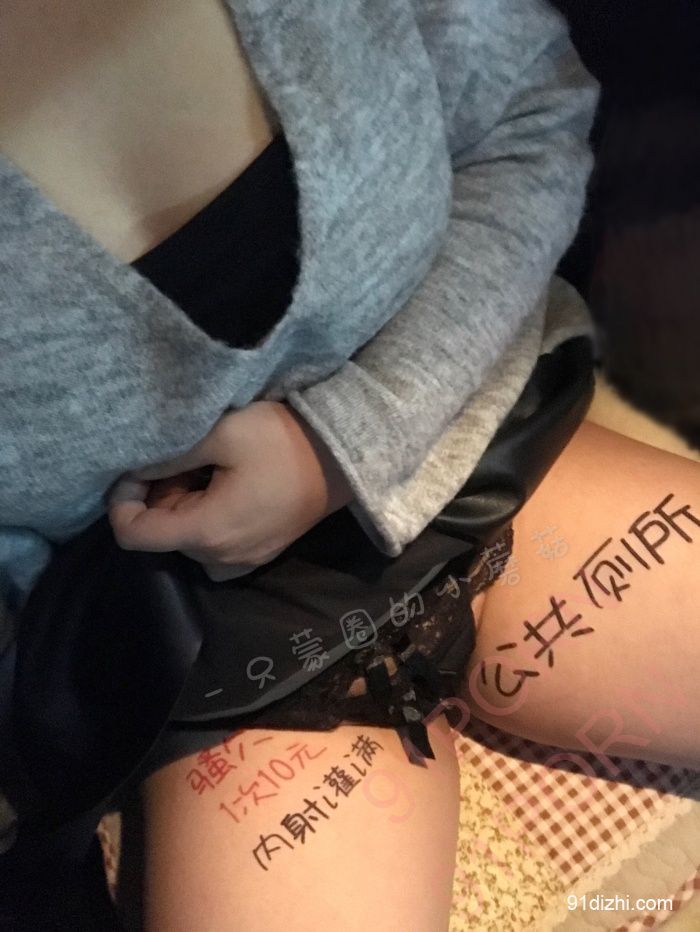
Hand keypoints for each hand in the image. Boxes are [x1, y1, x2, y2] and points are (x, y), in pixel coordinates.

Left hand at [107, 401, 353, 580]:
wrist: (344, 457)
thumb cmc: (282, 442)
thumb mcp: (220, 434)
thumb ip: (167, 455)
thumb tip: (132, 469)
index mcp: (206, 533)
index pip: (132, 535)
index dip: (122, 500)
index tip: (137, 467)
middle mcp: (219, 559)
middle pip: (161, 534)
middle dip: (160, 494)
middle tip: (188, 456)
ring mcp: (242, 563)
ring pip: (186, 538)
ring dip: (185, 504)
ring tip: (211, 467)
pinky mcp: (258, 555)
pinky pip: (213, 544)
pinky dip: (207, 517)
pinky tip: (228, 486)